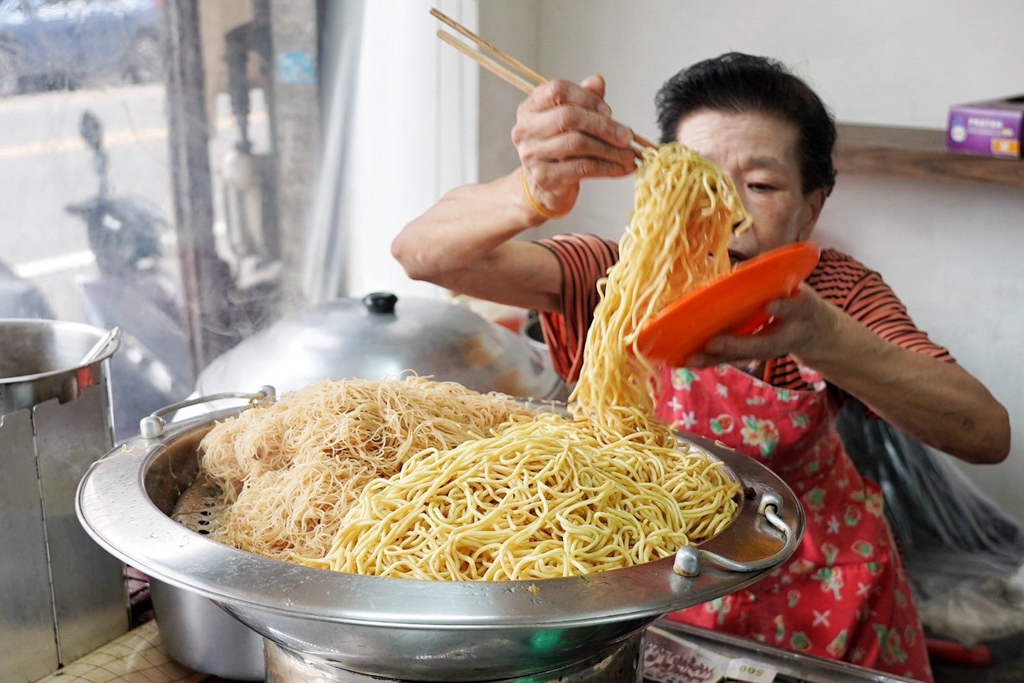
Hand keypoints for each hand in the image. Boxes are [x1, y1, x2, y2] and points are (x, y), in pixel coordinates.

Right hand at [513, 74, 637, 216]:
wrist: (545, 188)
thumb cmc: (560, 150)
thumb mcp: (572, 121)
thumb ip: (584, 98)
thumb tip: (597, 81)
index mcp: (531, 108)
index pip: (557, 90)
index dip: (587, 98)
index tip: (608, 111)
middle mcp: (525, 129)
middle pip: (567, 117)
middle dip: (603, 126)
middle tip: (627, 136)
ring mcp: (532, 154)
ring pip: (577, 144)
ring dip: (610, 150)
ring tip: (630, 155)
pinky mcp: (544, 178)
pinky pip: (582, 168)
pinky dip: (608, 168)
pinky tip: (623, 169)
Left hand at [688, 285, 840, 367]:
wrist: (816, 332)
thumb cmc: (798, 300)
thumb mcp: (795, 285)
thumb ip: (771, 280)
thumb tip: (737, 269)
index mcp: (803, 311)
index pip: (796, 308)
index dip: (784, 308)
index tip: (772, 305)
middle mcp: (789, 335)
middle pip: (764, 344)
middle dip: (738, 345)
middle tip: (713, 343)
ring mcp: (773, 349)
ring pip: (745, 357)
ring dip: (717, 358)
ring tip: (692, 358)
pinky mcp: (758, 356)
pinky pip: (734, 360)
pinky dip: (711, 361)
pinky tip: (687, 360)